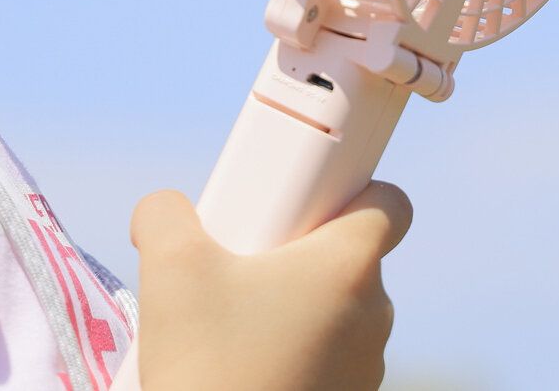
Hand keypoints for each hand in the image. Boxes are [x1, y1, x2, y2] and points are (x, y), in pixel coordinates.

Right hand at [128, 180, 412, 390]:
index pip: (392, 204)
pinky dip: (300, 352)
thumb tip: (165, 211)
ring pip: (342, 312)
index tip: (305, 203)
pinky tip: (249, 363)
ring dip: (300, 307)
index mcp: (349, 266)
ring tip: (238, 322)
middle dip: (304, 254)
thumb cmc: (207, 364)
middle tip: (246, 263)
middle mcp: (375, 314)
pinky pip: (332, 358)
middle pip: (354, 258)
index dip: (355, 191)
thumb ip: (165, 213)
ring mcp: (368, 367)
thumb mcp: (169, 266)